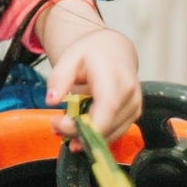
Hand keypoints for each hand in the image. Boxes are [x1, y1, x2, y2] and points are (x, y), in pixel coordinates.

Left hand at [45, 27, 141, 148]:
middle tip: (55, 125)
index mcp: (115, 77)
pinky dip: (95, 135)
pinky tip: (78, 128)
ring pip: (110, 134)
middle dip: (78, 133)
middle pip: (106, 126)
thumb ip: (59, 78)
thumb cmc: (91, 52)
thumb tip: (51, 100)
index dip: (84, 125)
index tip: (57, 123)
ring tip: (63, 126)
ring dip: (85, 137)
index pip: (107, 109)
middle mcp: (130, 95)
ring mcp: (135, 107)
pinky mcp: (133, 115)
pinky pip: (114, 133)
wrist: (114, 49)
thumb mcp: (70, 57)